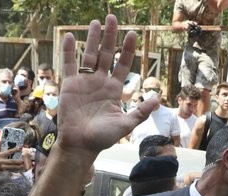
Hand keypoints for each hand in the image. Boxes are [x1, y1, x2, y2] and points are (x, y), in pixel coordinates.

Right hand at [0, 146, 24, 175]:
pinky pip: (10, 171)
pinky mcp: (2, 172)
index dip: (15, 150)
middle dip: (18, 161)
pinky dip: (15, 171)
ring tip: (23, 166)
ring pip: (12, 167)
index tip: (20, 148)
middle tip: (23, 160)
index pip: (8, 152)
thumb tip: (0, 142)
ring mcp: (1, 167)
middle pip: (12, 160)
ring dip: (18, 167)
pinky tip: (19, 171)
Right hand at [55, 15, 157, 158]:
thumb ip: (140, 112)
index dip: (127, 50)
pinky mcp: (70, 85)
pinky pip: (70, 64)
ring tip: (97, 22)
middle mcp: (100, 82)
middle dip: (110, 37)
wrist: (80, 145)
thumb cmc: (102, 138)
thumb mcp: (125, 124)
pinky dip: (69, 51)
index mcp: (114, 90)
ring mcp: (85, 82)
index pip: (122, 65)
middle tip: (113, 19)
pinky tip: (72, 36)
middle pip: (107, 55)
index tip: (133, 34)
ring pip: (90, 55)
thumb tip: (158, 100)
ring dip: (93, 39)